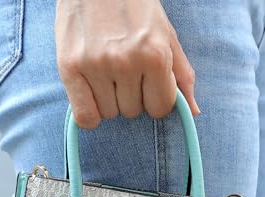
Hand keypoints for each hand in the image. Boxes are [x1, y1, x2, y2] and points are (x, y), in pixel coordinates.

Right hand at [55, 0, 199, 128]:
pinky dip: (89, 113)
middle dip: (130, 97)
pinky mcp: (69, 67)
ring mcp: (96, 65)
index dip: (154, 99)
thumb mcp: (165, 34)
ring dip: (109, 101)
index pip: (160, 108)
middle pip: (133, 112)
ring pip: (109, 113)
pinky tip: (91, 96)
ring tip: (105, 73)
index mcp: (154, 55)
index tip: (146, 85)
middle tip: (122, 70)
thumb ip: (181, 74)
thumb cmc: (134, 5)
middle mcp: (125, 62)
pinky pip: (85, 116)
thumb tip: (194, 111)